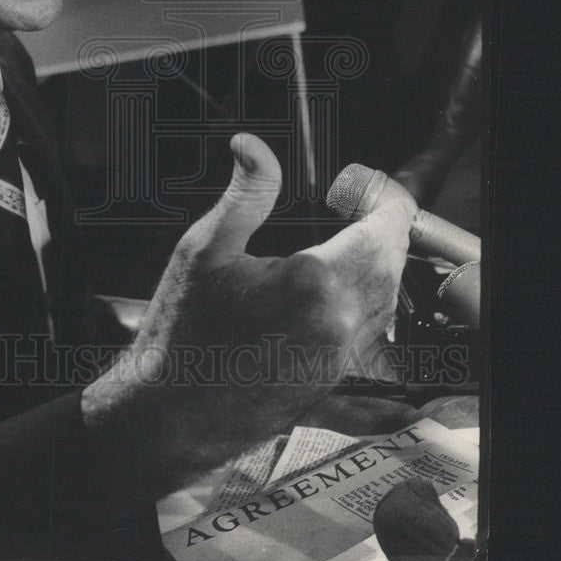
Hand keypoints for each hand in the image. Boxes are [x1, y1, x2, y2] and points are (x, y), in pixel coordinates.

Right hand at [82, 133, 409, 501]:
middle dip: (379, 228)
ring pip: (386, 299)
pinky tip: (330, 292)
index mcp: (314, 284)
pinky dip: (364, 303)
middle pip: (390, 262)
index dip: (381, 199)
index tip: (357, 187)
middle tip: (349, 206)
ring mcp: (340, 359)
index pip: (385, 230)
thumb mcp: (205, 248)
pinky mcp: (334, 382)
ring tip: (341, 242)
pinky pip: (370, 334)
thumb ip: (246, 192)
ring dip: (375, 265)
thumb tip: (253, 147)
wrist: (170, 414)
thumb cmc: (182, 333)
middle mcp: (338, 325)